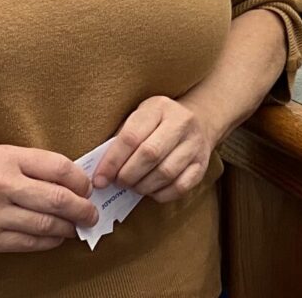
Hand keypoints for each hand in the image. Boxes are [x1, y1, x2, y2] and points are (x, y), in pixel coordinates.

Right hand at [0, 144, 97, 255]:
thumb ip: (28, 165)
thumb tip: (69, 180)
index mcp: (5, 158)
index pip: (59, 167)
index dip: (81, 179)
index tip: (88, 186)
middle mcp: (1, 185)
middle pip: (58, 199)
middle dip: (83, 208)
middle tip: (92, 213)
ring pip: (46, 225)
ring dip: (68, 228)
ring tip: (76, 227)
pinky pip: (28, 244)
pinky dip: (48, 242)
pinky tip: (55, 238)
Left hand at [92, 96, 218, 203]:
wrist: (200, 120)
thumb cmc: (158, 123)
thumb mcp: (139, 118)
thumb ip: (121, 140)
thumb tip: (101, 172)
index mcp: (159, 107)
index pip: (131, 136)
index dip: (112, 161)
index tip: (99, 179)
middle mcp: (182, 123)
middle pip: (150, 154)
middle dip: (128, 175)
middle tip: (118, 182)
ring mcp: (195, 144)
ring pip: (166, 173)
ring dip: (143, 186)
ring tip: (133, 186)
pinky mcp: (202, 164)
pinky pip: (180, 187)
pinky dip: (161, 194)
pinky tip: (151, 190)